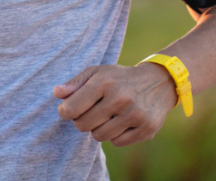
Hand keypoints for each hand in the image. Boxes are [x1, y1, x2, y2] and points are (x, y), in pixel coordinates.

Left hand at [53, 63, 178, 146]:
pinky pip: (117, 142)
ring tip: (107, 116)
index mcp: (104, 82)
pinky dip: (115, 135)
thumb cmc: (119, 78)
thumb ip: (75, 84)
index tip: (68, 110)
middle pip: (83, 125)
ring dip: (99, 129)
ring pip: (99, 136)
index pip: (71, 108)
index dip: (65, 112)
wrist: (158, 82)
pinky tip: (122, 121)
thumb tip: (56, 93)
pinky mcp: (146, 129)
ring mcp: (135, 114)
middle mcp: (120, 98)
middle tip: (90, 112)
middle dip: (82, 121)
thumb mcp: (97, 73)